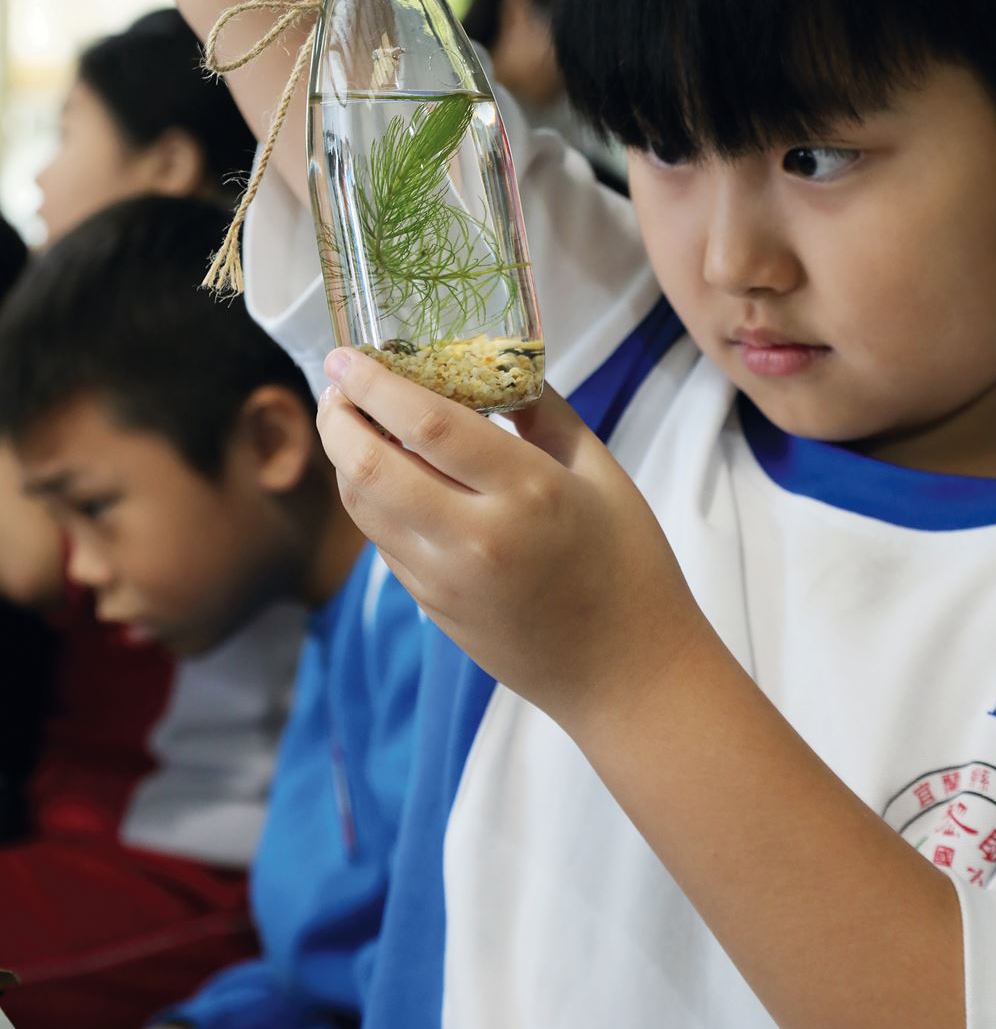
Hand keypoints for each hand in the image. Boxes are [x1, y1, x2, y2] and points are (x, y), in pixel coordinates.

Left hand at [318, 352, 706, 731]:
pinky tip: (385, 472)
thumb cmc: (627, 562)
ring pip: (364, 505)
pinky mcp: (431, 606)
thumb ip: (544, 412)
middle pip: (371, 466)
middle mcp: (474, 536)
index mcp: (527, 491)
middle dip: (338, 418)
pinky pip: (383, 539)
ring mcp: (444, 579)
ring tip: (349, 421)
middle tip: (336, 385)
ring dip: (344, 457)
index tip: (346, 355)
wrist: (625, 673)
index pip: (427, 425)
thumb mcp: (601, 472)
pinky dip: (371, 497)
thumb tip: (493, 365)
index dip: (375, 384)